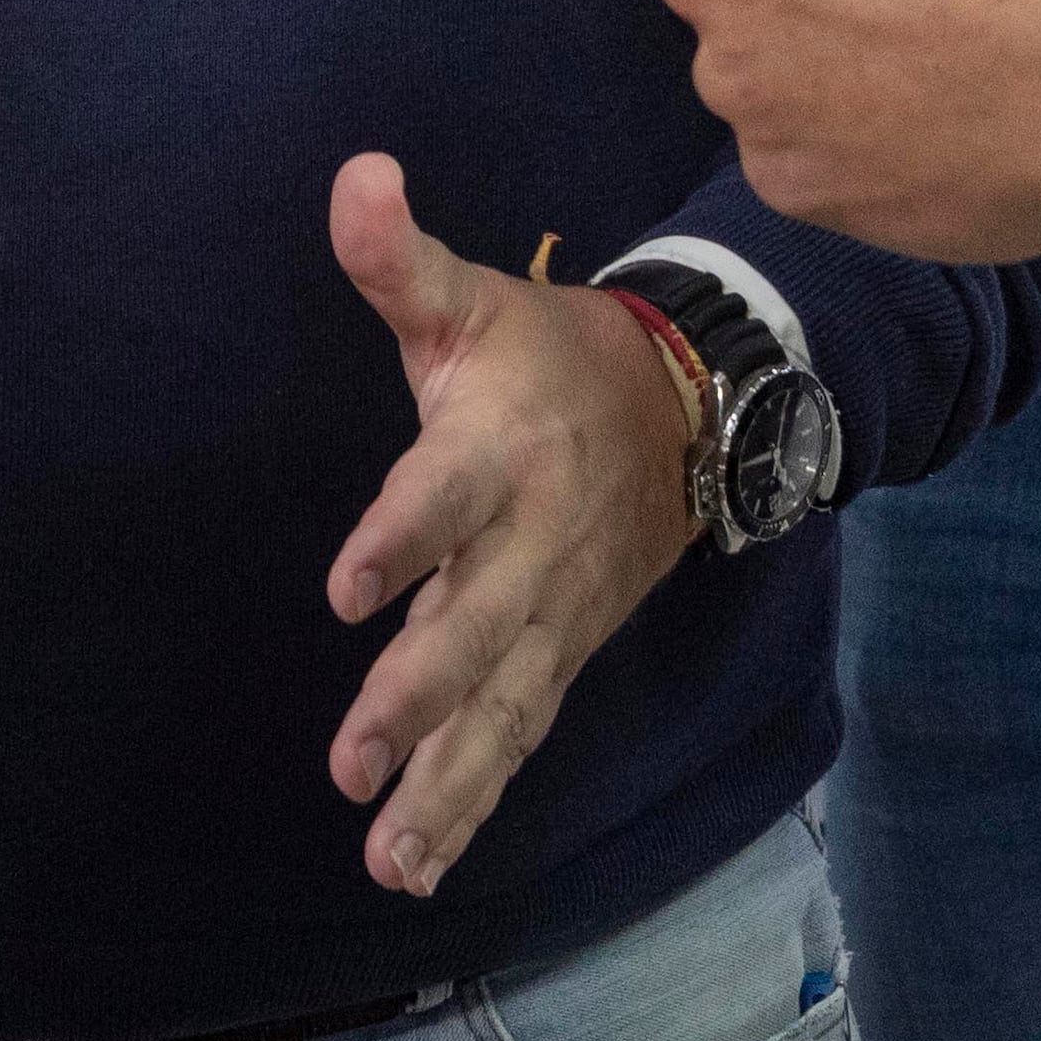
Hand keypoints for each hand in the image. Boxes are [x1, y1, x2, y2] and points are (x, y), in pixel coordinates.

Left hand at [321, 154, 696, 896]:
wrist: (692, 408)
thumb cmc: (547, 354)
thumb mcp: (471, 300)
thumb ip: (397, 258)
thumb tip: (353, 173)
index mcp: (499, 448)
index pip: (445, 497)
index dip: (399, 540)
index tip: (348, 590)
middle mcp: (529, 541)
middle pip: (476, 626)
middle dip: (419, 696)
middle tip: (354, 761)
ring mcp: (551, 610)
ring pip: (502, 707)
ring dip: (445, 784)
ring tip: (387, 857)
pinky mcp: (560, 653)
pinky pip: (518, 736)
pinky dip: (472, 802)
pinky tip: (417, 866)